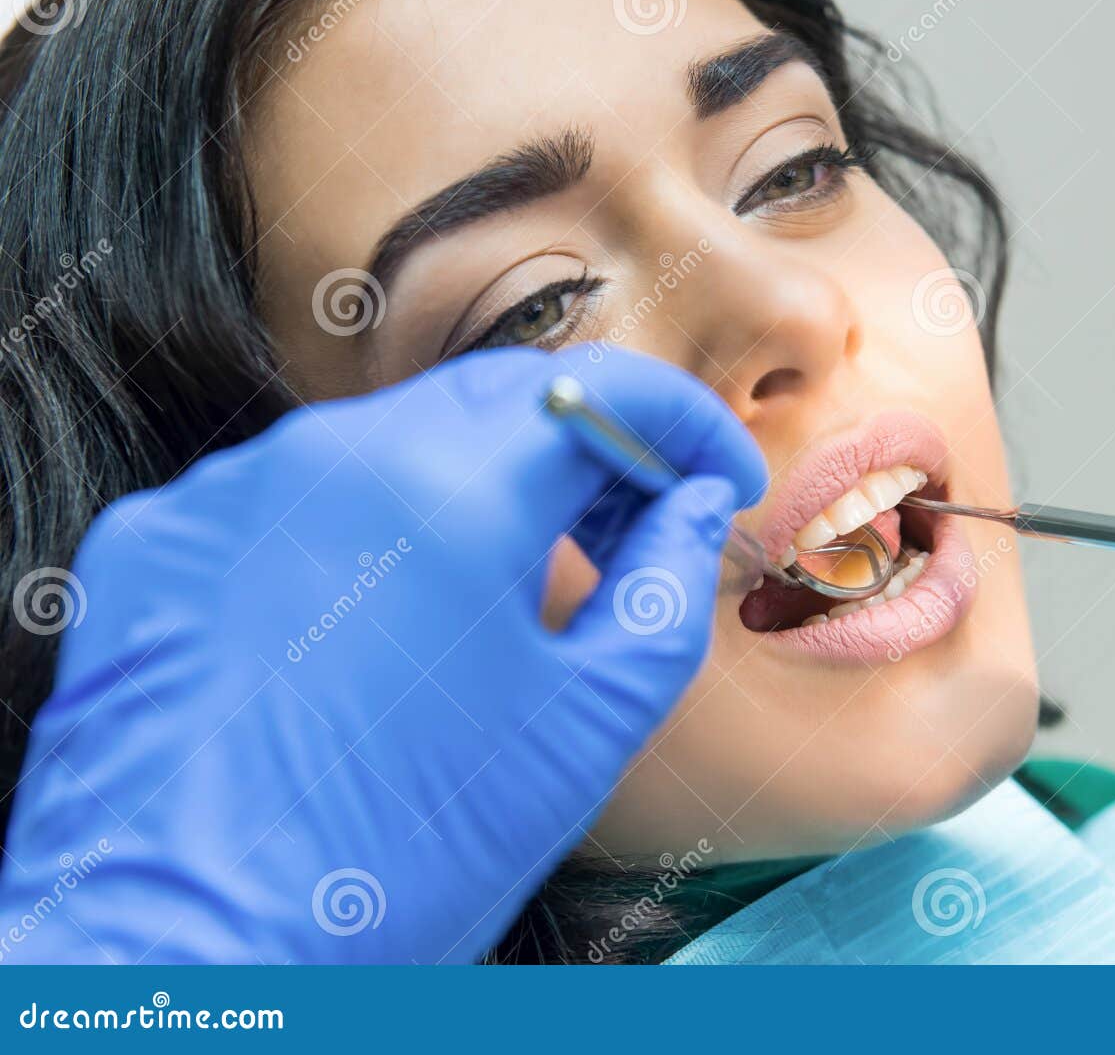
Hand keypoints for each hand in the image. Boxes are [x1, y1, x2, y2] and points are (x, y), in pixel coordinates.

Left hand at [0, 346, 763, 963]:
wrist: (190, 966)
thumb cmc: (401, 860)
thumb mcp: (582, 728)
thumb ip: (666, 586)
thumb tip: (690, 505)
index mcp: (449, 495)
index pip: (600, 392)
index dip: (683, 423)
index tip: (717, 476)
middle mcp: (324, 459)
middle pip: (496, 399)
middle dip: (588, 447)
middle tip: (636, 527)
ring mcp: (224, 495)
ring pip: (391, 439)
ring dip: (477, 485)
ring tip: (510, 589)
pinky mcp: (153, 543)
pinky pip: (292, 495)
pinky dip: (366, 527)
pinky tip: (383, 624)